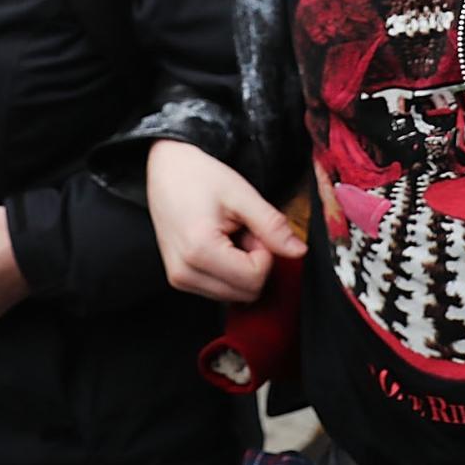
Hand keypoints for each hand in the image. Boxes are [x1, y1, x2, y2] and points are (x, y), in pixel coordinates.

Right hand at [146, 138, 305, 302]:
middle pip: (246, 293)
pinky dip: (228, 270)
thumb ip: (272, 226)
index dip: (265, 252)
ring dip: (241, 268)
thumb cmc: (199, 176)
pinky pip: (219, 290)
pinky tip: (220, 244)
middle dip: (254, 262)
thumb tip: (298, 252)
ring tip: (229, 235)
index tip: (254, 228)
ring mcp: (179, 279)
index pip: (254, 278)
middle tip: (243, 230)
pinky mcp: (179, 279)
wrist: (166, 169)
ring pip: (234, 295)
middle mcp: (185, 273)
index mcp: (199, 251)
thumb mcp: (242, 195)